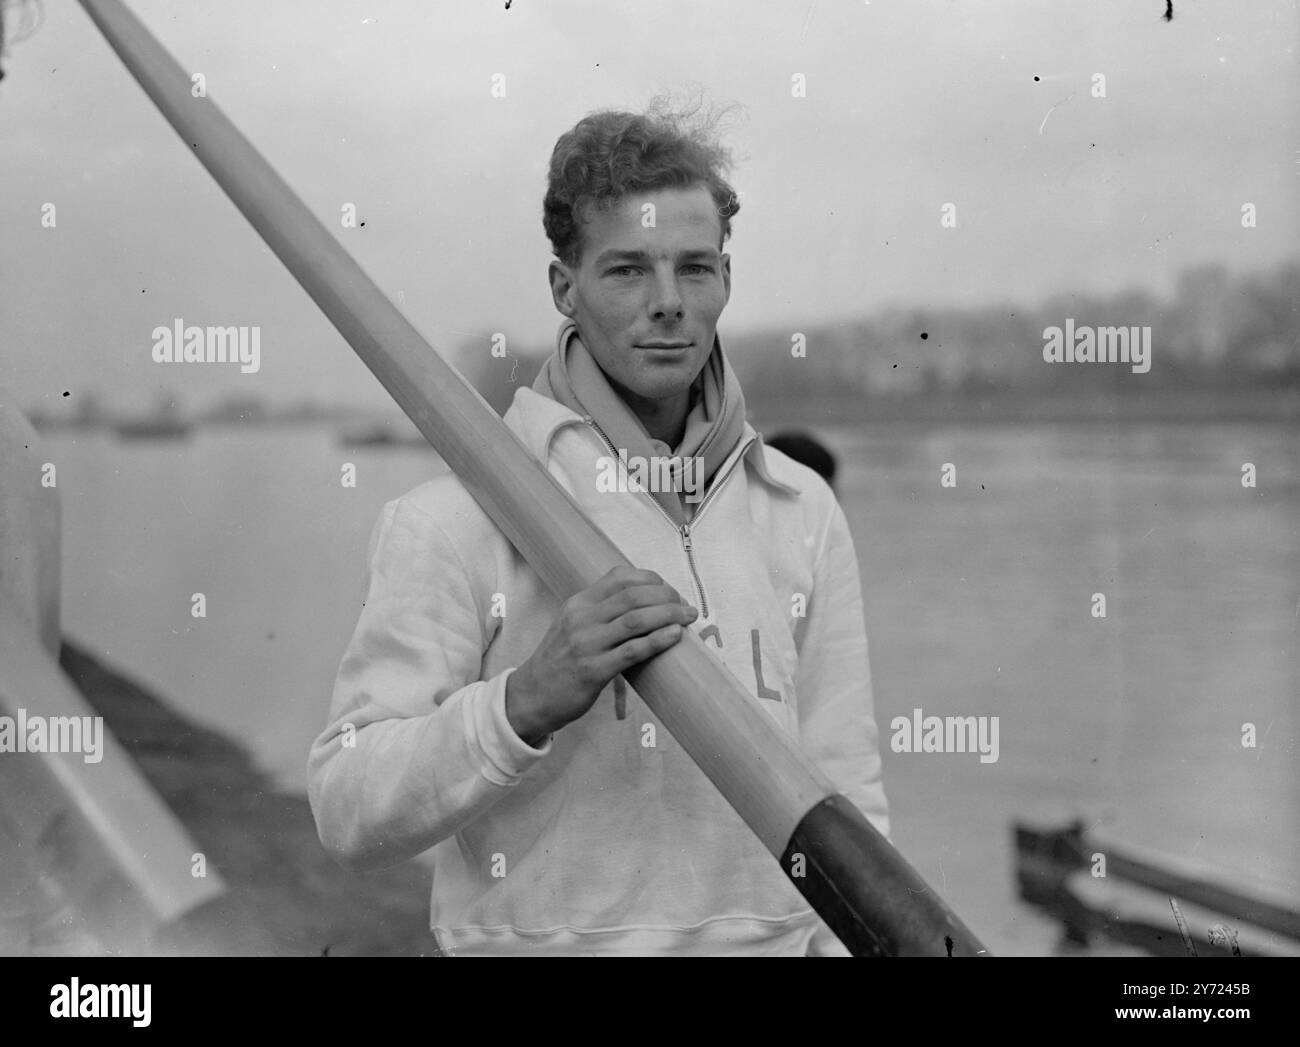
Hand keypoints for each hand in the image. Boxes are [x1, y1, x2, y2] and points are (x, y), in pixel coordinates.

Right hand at [505, 566, 697, 744]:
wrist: (531, 696)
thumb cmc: (559, 661)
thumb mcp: (572, 625)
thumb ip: (599, 611)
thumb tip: (641, 601)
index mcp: (578, 603)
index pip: (620, 577)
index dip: (652, 579)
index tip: (669, 590)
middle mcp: (581, 619)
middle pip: (633, 595)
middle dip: (667, 597)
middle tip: (684, 606)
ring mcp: (586, 644)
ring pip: (636, 619)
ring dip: (668, 615)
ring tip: (688, 617)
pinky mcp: (593, 671)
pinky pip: (632, 651)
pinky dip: (658, 640)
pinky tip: (675, 636)